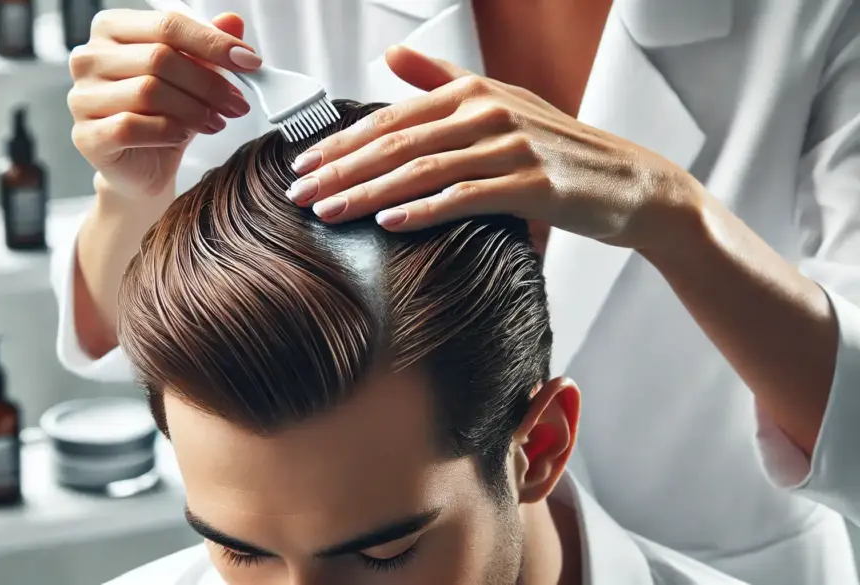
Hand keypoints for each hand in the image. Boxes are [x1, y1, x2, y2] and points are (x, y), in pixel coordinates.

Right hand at [68, 9, 259, 198]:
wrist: (143, 168)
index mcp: (112, 30)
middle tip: (237, 103)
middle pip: (159, 58)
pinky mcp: (86, 135)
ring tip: (217, 121)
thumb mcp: (192, 78)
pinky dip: (167, 130)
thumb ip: (207, 47)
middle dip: (209, 82)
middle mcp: (89, 58)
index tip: (248, 61)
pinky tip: (185, 135)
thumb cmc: (163, 116)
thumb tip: (233, 22)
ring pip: (148, 91)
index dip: (212, 43)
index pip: (167, 24)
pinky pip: (131, 126)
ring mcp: (82, 97)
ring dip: (194, 109)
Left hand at [288, 46, 699, 251]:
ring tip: (329, 213)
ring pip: (423, 169)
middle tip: (298, 194)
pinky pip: (467, 197)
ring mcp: (511, 147)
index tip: (300, 165)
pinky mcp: (533, 184)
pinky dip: (426, 210)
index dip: (340, 142)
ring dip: (369, 193)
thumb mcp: (499, 101)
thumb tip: (389, 57)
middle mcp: (487, 111)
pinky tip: (390, 224)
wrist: (628, 182)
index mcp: (471, 91)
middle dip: (340, 169)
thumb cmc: (555, 146)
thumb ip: (439, 79)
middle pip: (396, 143)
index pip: (389, 118)